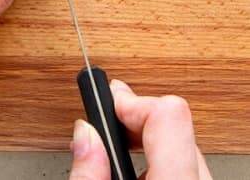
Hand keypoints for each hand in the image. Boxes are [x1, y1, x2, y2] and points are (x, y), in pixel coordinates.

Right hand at [69, 80, 211, 179]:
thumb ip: (90, 173)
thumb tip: (85, 133)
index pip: (166, 115)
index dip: (130, 100)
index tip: (104, 99)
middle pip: (175, 124)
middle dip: (133, 116)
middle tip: (103, 117)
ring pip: (183, 141)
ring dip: (145, 135)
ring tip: (113, 144)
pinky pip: (187, 160)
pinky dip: (159, 154)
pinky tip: (133, 163)